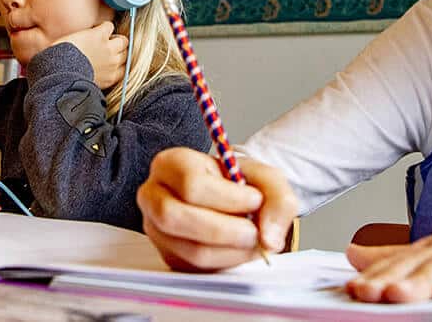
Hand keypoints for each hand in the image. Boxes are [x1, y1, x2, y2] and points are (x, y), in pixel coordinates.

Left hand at [53, 21, 128, 89]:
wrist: (61, 72)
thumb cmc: (68, 79)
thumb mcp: (88, 84)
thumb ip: (97, 78)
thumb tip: (95, 75)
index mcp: (110, 78)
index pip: (125, 69)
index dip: (118, 63)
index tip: (111, 61)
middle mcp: (113, 64)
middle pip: (125, 54)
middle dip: (118, 51)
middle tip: (107, 48)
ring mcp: (108, 49)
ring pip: (122, 40)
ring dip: (115, 38)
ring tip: (104, 38)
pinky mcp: (99, 36)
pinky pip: (109, 26)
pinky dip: (104, 26)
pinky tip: (96, 29)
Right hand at [137, 147, 297, 270]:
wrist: (232, 199)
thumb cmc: (241, 184)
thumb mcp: (266, 178)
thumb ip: (278, 199)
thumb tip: (269, 239)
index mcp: (171, 163)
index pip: (191, 184)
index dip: (228, 198)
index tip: (255, 199)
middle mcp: (154, 196)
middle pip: (176, 218)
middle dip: (224, 230)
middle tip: (253, 231)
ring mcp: (157, 229)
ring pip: (190, 249)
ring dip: (231, 250)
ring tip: (252, 240)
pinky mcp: (168, 255)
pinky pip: (196, 267)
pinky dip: (226, 262)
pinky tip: (239, 248)